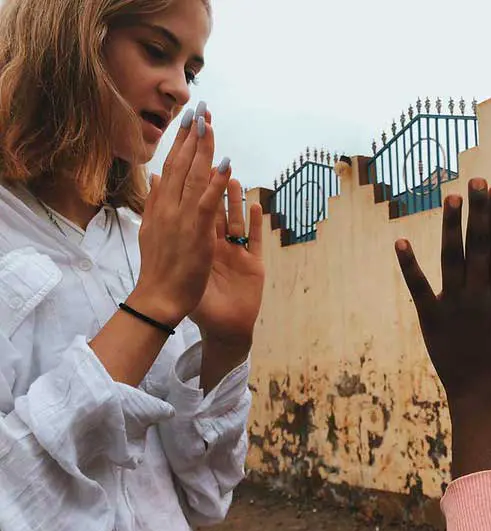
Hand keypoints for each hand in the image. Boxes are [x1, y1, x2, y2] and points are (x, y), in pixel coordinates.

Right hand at [130, 106, 229, 325]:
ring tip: (211, 124)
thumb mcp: (151, 228)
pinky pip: (208, 202)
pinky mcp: (197, 232)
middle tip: (201, 108)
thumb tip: (156, 175)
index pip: (172, 166)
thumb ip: (155, 200)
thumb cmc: (158, 267)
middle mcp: (169, 206)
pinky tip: (225, 163)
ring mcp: (182, 218)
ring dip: (203, 149)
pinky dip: (216, 182)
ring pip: (194, 176)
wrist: (158, 297)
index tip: (189, 119)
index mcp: (160, 205)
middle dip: (192, 135)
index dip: (181, 141)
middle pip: (182, 164)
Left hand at [190, 177, 264, 350]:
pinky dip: (254, 224)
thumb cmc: (201, 303)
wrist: (222, 328)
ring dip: (235, 200)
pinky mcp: (253, 266)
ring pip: (236, 221)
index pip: (195, 210)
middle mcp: (220, 246)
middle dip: (216, 185)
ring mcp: (238, 255)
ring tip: (234, 179)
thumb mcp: (183, 271)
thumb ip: (173, 240)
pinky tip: (255, 207)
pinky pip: (254, 241)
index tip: (189, 164)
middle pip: (218, 210)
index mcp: (200, 245)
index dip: (193, 187)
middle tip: (215, 161)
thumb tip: (154, 212)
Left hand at [395, 178, 490, 475]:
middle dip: (479, 210)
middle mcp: (480, 294)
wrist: (484, 398)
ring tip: (451, 197)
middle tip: (477, 180)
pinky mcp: (431, 319)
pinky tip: (400, 242)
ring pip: (452, 258)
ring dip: (451, 226)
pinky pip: (419, 288)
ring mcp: (454, 305)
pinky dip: (409, 266)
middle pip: (480, 244)